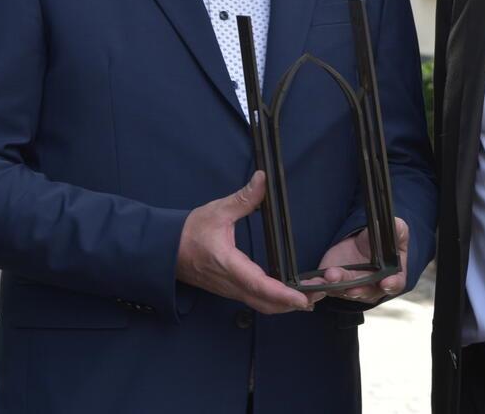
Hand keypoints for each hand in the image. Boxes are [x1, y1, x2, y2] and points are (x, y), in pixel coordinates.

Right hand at [175, 171, 313, 314]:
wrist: (164, 250)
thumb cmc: (189, 231)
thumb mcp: (217, 211)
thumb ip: (243, 198)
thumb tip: (263, 179)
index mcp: (228, 265)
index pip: (259, 285)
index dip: (282, 294)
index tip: (302, 298)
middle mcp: (231, 284)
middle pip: (267, 303)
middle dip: (294, 303)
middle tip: (320, 293)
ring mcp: (230, 290)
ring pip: (262, 305)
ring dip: (286, 305)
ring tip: (311, 296)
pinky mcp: (230, 290)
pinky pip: (256, 301)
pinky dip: (275, 302)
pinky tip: (289, 296)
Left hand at [311, 217, 409, 304]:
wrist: (361, 244)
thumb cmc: (383, 242)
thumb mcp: (393, 232)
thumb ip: (397, 230)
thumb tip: (397, 225)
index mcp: (391, 275)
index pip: (395, 283)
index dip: (391, 283)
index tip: (386, 282)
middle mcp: (372, 287)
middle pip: (366, 290)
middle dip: (358, 288)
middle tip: (352, 286)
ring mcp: (352, 287)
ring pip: (345, 290)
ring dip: (337, 285)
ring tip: (331, 275)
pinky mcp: (334, 284)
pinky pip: (326, 288)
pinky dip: (318, 286)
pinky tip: (312, 283)